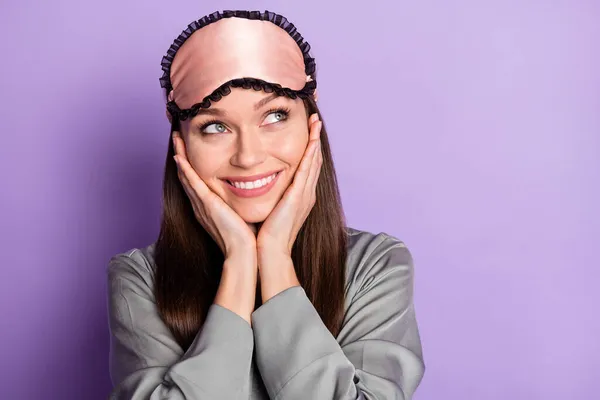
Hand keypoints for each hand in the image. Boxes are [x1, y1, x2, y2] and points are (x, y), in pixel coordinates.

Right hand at [172, 132, 256, 259]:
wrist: (244, 253)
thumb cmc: (246, 238)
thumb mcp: (241, 214)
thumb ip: (241, 203)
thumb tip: (253, 190)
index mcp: (208, 208)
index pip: (197, 181)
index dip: (191, 164)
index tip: (189, 148)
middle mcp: (201, 205)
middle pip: (187, 176)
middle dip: (181, 155)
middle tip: (177, 137)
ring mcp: (202, 205)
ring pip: (186, 176)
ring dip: (180, 156)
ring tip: (176, 139)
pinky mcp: (207, 205)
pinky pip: (193, 184)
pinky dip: (185, 170)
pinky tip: (179, 157)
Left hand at [256, 113, 322, 257]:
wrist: (269, 251)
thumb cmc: (265, 235)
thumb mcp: (270, 210)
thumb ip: (268, 196)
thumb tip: (257, 186)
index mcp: (299, 196)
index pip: (306, 166)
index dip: (308, 147)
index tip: (307, 130)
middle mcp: (306, 192)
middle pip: (314, 159)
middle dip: (315, 138)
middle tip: (316, 118)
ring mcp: (305, 193)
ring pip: (313, 159)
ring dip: (316, 138)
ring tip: (317, 120)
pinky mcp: (299, 195)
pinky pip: (307, 167)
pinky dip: (311, 150)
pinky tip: (312, 137)